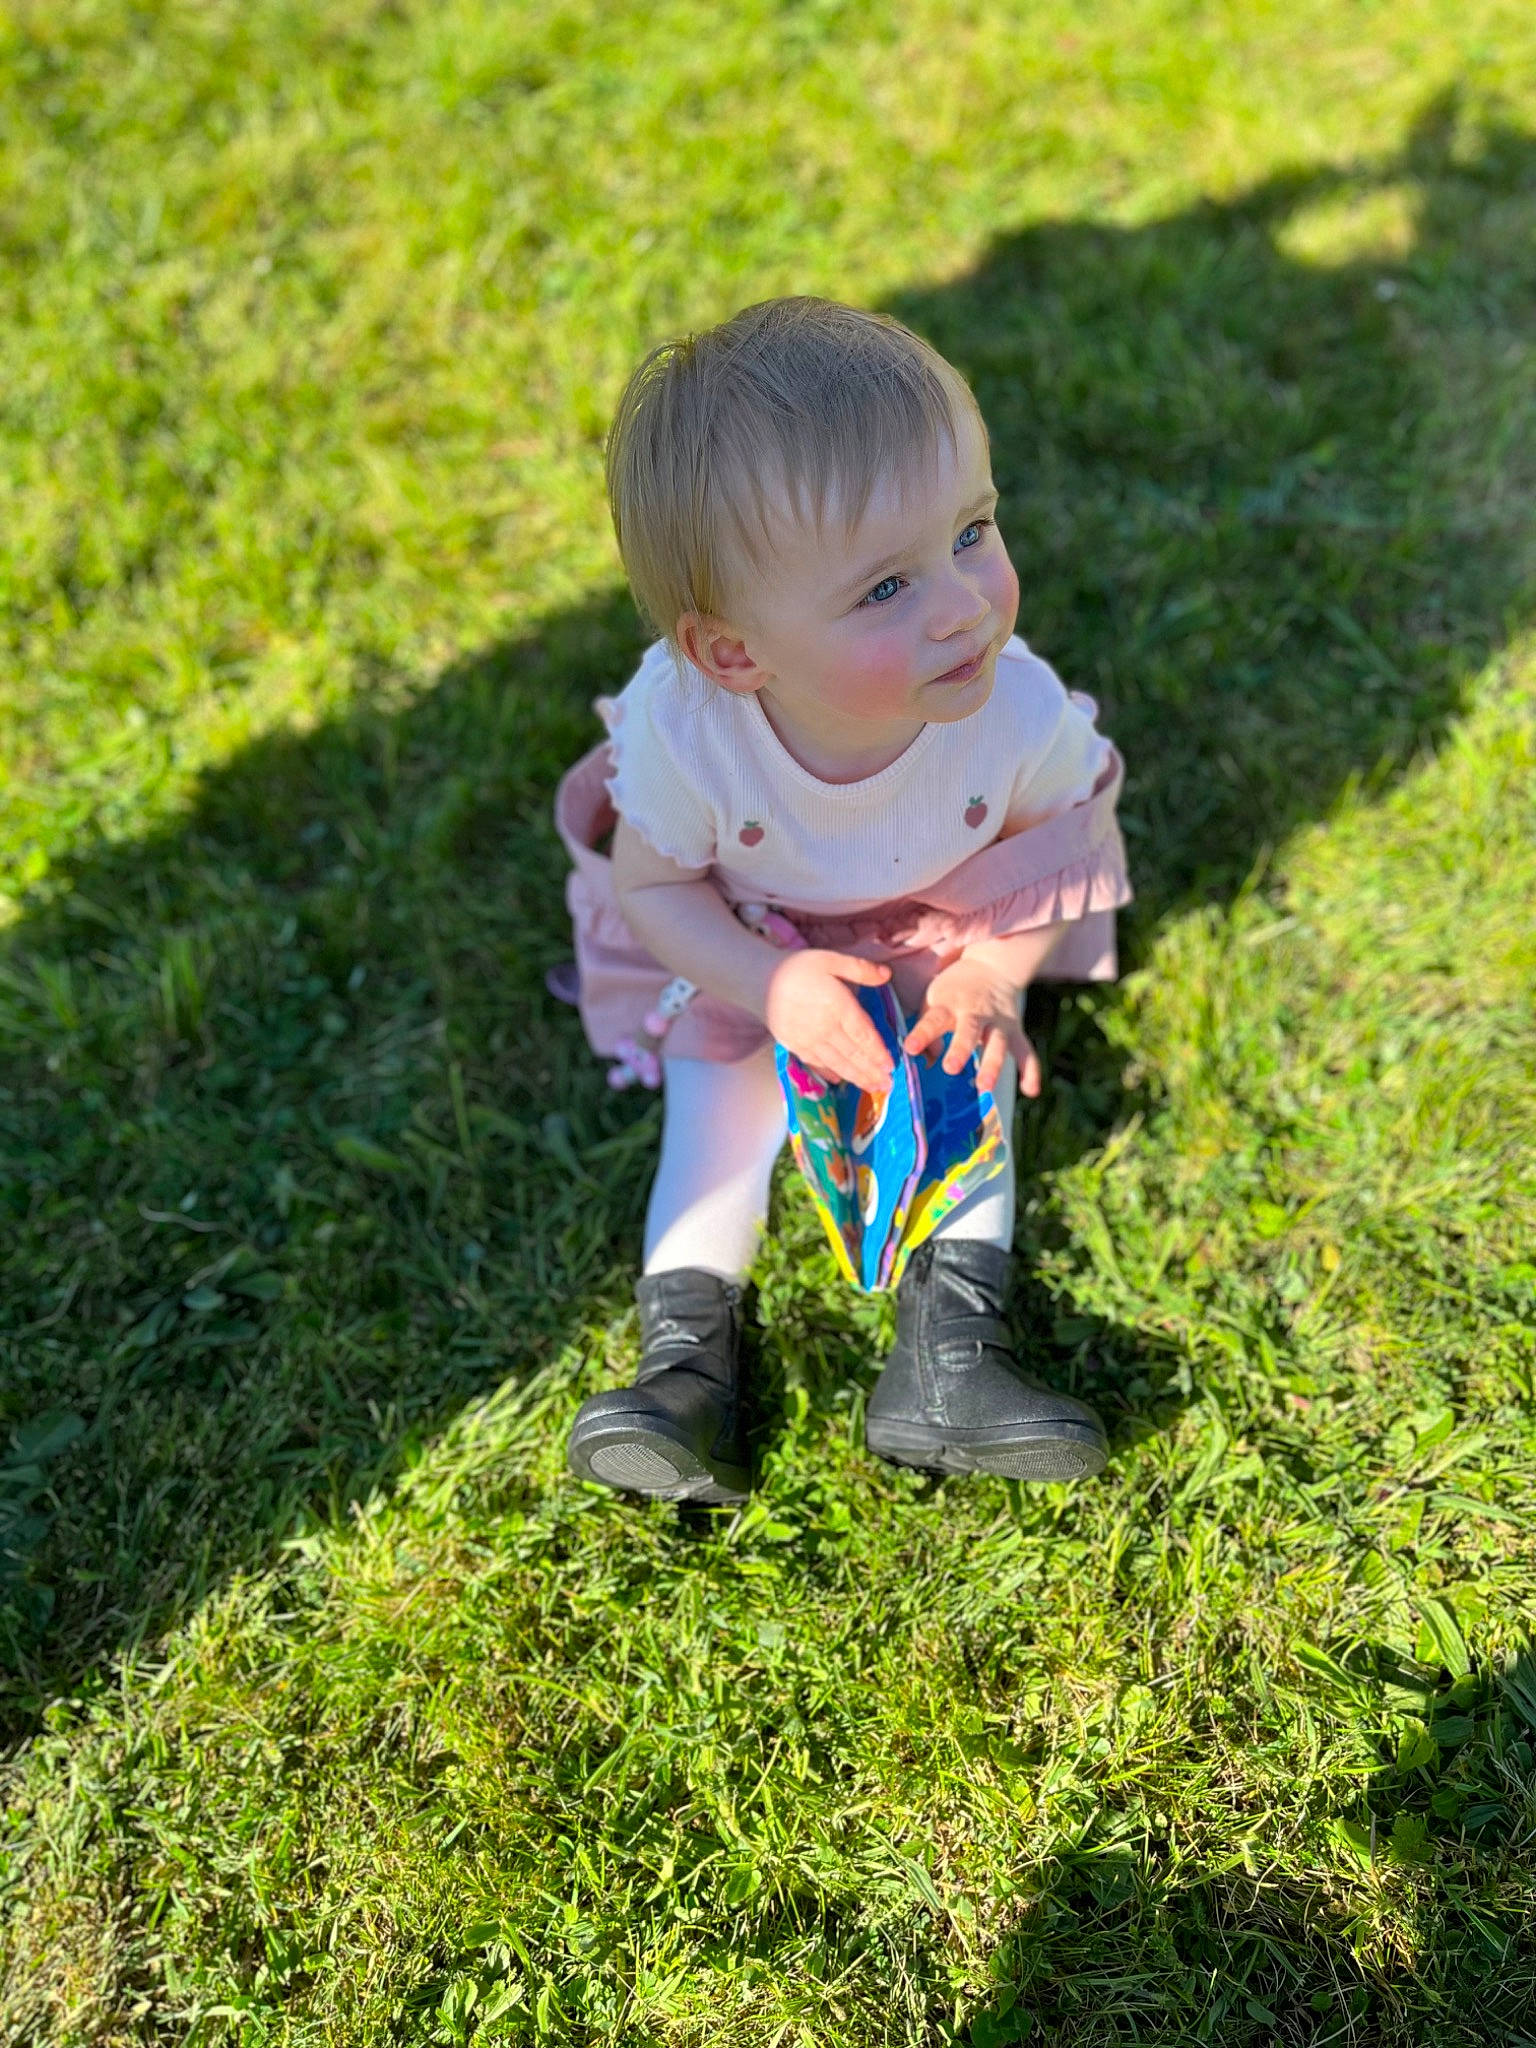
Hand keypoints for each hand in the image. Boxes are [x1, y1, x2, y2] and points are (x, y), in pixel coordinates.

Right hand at [762, 949, 893, 1093]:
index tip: (891, 1065)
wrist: (758, 979)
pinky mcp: (794, 1045)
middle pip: (853, 1054)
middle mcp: (824, 1028)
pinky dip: (830, 1073)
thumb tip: (887, 974)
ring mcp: (808, 1040)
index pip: (863, 1035)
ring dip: (856, 1077)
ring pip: (837, 1063)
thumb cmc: (797, 967)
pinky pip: (816, 1064)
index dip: (878, 1052)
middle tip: (887, 1085)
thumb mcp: (830, 959)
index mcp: (837, 1006)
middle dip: (872, 1071)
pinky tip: (840, 1080)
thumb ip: (860, 969)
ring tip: (871, 1087)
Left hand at [903, 957, 1040, 1095]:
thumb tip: (925, 1061)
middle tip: (951, 1067)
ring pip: (997, 1043)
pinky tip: (1030, 1091)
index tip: (910, 1049)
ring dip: (992, 1064)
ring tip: (985, 1086)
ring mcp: (997, 1022)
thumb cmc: (954, 991)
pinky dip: (1030, 1070)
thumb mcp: (934, 999)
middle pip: (969, 1030)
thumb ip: (928, 1029)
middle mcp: (975, 1012)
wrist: (991, 967)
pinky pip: (1025, 1051)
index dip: (922, 1034)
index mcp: (949, 1004)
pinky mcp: (1015, 1030)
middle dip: (961, 1049)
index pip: (933, 1020)